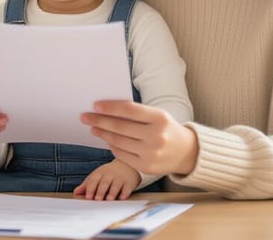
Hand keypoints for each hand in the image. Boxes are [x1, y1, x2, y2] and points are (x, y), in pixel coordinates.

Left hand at [73, 160, 140, 199]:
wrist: (126, 165)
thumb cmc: (108, 174)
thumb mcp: (97, 176)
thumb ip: (87, 185)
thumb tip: (76, 192)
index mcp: (100, 173)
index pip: (94, 180)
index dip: (91, 188)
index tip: (88, 197)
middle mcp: (110, 175)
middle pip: (104, 183)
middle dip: (101, 191)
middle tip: (97, 199)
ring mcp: (120, 178)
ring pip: (116, 185)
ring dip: (112, 192)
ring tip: (109, 199)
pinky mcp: (129, 183)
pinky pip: (127, 188)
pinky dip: (124, 193)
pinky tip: (122, 198)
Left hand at [81, 100, 198, 175]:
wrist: (187, 152)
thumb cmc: (166, 129)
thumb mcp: (158, 116)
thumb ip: (136, 113)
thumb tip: (106, 110)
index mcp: (160, 118)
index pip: (129, 110)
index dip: (110, 107)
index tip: (95, 105)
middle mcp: (157, 136)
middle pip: (120, 127)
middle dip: (100, 121)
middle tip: (85, 117)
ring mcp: (152, 153)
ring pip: (119, 142)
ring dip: (103, 134)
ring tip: (94, 127)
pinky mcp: (147, 167)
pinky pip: (122, 155)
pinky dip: (112, 146)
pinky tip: (107, 140)